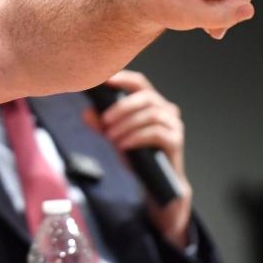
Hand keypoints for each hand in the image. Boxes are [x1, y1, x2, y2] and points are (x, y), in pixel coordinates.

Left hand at [92, 71, 191, 244]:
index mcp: (152, 103)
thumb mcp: (115, 138)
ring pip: (151, 115)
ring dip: (127, 125)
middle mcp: (166, 109)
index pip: (140, 83)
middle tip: (105, 121)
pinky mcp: (176, 141)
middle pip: (146, 97)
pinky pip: (156, 133)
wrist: (154, 184)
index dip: (124, 78)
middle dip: (122, 107)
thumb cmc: (136, 156)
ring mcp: (174, 124)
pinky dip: (136, 137)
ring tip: (111, 139)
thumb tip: (86, 112)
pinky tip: (123, 146)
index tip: (105, 81)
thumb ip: (102, 125)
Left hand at [146, 0, 262, 38]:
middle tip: (207, 22)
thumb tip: (249, 11)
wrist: (153, 4)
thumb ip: (218, 15)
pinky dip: (228, 14)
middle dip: (228, 7)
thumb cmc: (163, 3)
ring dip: (228, 13)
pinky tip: (212, 22)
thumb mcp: (186, 15)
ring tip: (205, 21)